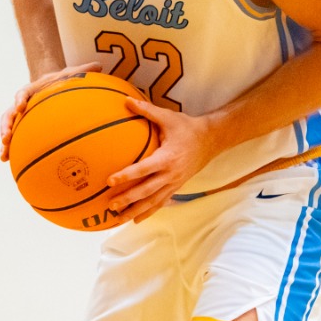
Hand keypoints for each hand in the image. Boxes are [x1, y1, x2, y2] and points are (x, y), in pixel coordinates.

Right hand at [0, 62, 98, 160]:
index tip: (20, 106)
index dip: (20, 99)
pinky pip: (14, 138)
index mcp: (31, 91)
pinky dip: (9, 149)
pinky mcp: (22, 127)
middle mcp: (22, 104)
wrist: (52, 85)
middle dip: (6, 126)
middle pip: (10, 114)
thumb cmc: (61, 81)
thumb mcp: (71, 74)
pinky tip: (6, 160)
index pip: (23, 93)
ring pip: (8, 128)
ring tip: (4, 154)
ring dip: (5, 141)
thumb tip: (98, 65)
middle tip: (5, 137)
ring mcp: (20, 117)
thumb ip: (82, 71)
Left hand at [104, 98, 221, 222]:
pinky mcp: (176, 187)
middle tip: (110, 206)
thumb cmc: (187, 128)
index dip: (127, 175)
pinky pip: (161, 202)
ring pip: (153, 202)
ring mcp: (174, 183)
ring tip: (117, 219)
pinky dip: (148, 212)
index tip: (110, 181)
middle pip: (147, 191)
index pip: (144, 169)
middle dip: (128, 199)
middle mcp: (171, 174)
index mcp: (167, 157)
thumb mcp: (168, 117)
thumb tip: (126, 101)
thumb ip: (146, 110)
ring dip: (135, 211)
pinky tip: (136, 220)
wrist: (211, 140)